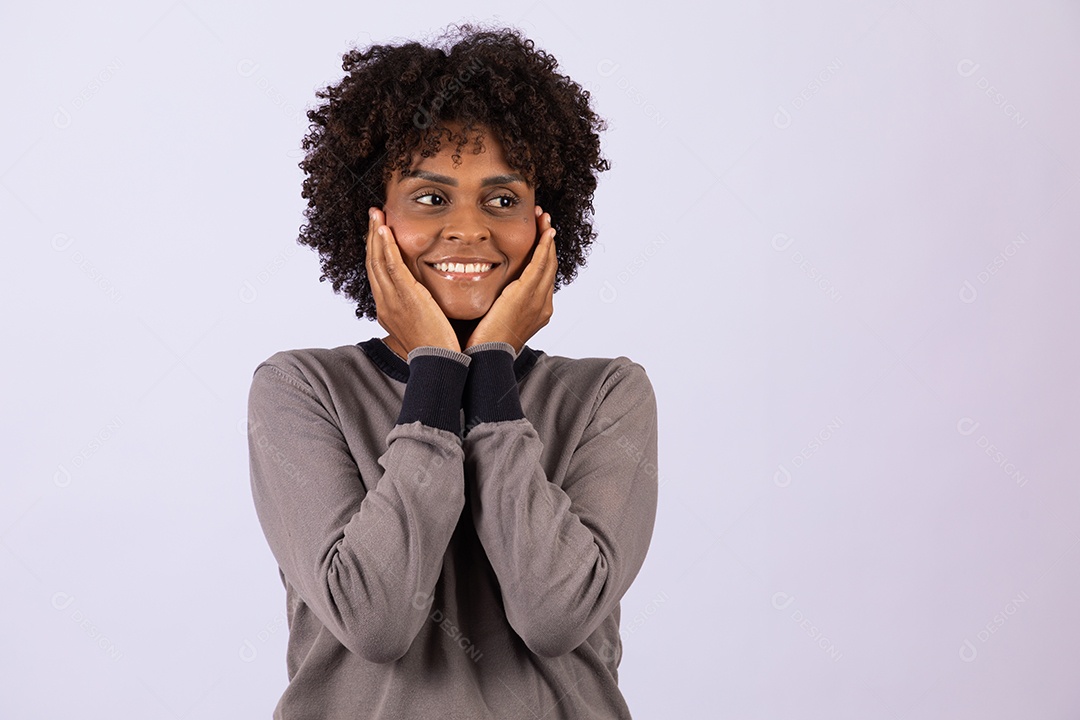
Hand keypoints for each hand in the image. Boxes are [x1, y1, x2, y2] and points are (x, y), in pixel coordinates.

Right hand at [365, 207, 459, 354]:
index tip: (378, 234)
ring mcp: (392, 300)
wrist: (439, 363)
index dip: (376, 252)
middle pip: (372, 263)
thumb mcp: (422, 326)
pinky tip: (385, 230)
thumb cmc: (437, 348)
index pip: (377, 275)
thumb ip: (420, 310)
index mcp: (388, 310)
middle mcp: (385, 303)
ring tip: (376, 214)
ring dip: (376, 235)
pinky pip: (391, 267)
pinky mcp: (405, 297)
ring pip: (377, 261)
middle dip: (372, 237)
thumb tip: (427, 303)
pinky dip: (386, 247)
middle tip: (374, 215)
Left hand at [466, 205, 556, 352]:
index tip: (539, 237)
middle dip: (548, 241)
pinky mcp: (527, 294)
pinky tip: (545, 232)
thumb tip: (476, 290)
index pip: (542, 278)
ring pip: (548, 262)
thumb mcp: (492, 320)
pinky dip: (544, 246)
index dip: (542, 255)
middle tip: (544, 221)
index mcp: (536, 312)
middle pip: (550, 266)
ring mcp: (538, 300)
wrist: (485, 359)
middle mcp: (542, 305)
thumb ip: (493, 303)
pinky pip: (540, 264)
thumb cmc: (482, 346)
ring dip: (547, 238)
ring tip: (545, 219)